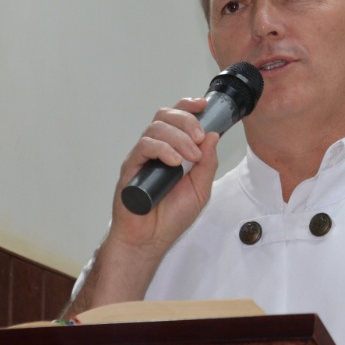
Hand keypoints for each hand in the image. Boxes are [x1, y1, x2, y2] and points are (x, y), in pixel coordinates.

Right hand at [109, 97, 220, 251]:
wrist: (150, 239)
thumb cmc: (172, 216)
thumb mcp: (200, 188)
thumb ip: (208, 162)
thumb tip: (213, 136)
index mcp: (174, 149)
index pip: (177, 118)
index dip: (189, 107)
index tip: (203, 105)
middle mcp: (157, 148)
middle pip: (166, 115)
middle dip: (187, 121)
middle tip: (200, 138)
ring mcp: (142, 156)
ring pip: (156, 128)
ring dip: (178, 138)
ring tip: (190, 157)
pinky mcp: (131, 167)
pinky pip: (144, 147)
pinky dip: (163, 149)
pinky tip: (174, 162)